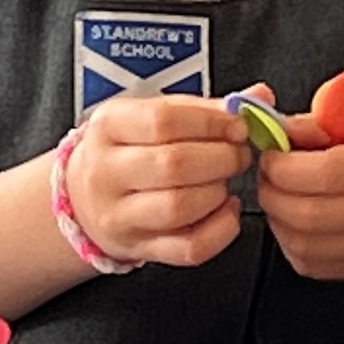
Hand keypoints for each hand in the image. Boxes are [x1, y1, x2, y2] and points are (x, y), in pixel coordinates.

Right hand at [55, 92, 249, 266]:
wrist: (84, 196)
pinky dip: (220, 230)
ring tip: (226, 180)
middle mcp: (106, 172)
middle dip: (222, 158)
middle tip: (238, 154)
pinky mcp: (138, 248)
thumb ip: (206, 108)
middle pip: (173, 164)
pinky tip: (226, 211)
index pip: (162, 120)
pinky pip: (188, 248)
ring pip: (179, 207)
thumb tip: (259, 96)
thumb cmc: (128, 149)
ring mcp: (119, 215)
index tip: (237, 126)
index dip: (211, 123)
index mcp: (109, 127)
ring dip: (218, 192)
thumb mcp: (153, 115)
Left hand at [257, 101, 343, 280]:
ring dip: (278, 219)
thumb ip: (326, 118)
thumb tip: (279, 130)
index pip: (324, 174)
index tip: (273, 153)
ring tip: (284, 194)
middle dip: (272, 193)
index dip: (283, 165)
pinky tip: (301, 219)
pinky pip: (313, 265)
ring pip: (304, 246)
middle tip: (270, 174)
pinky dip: (294, 242)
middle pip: (308, 215)